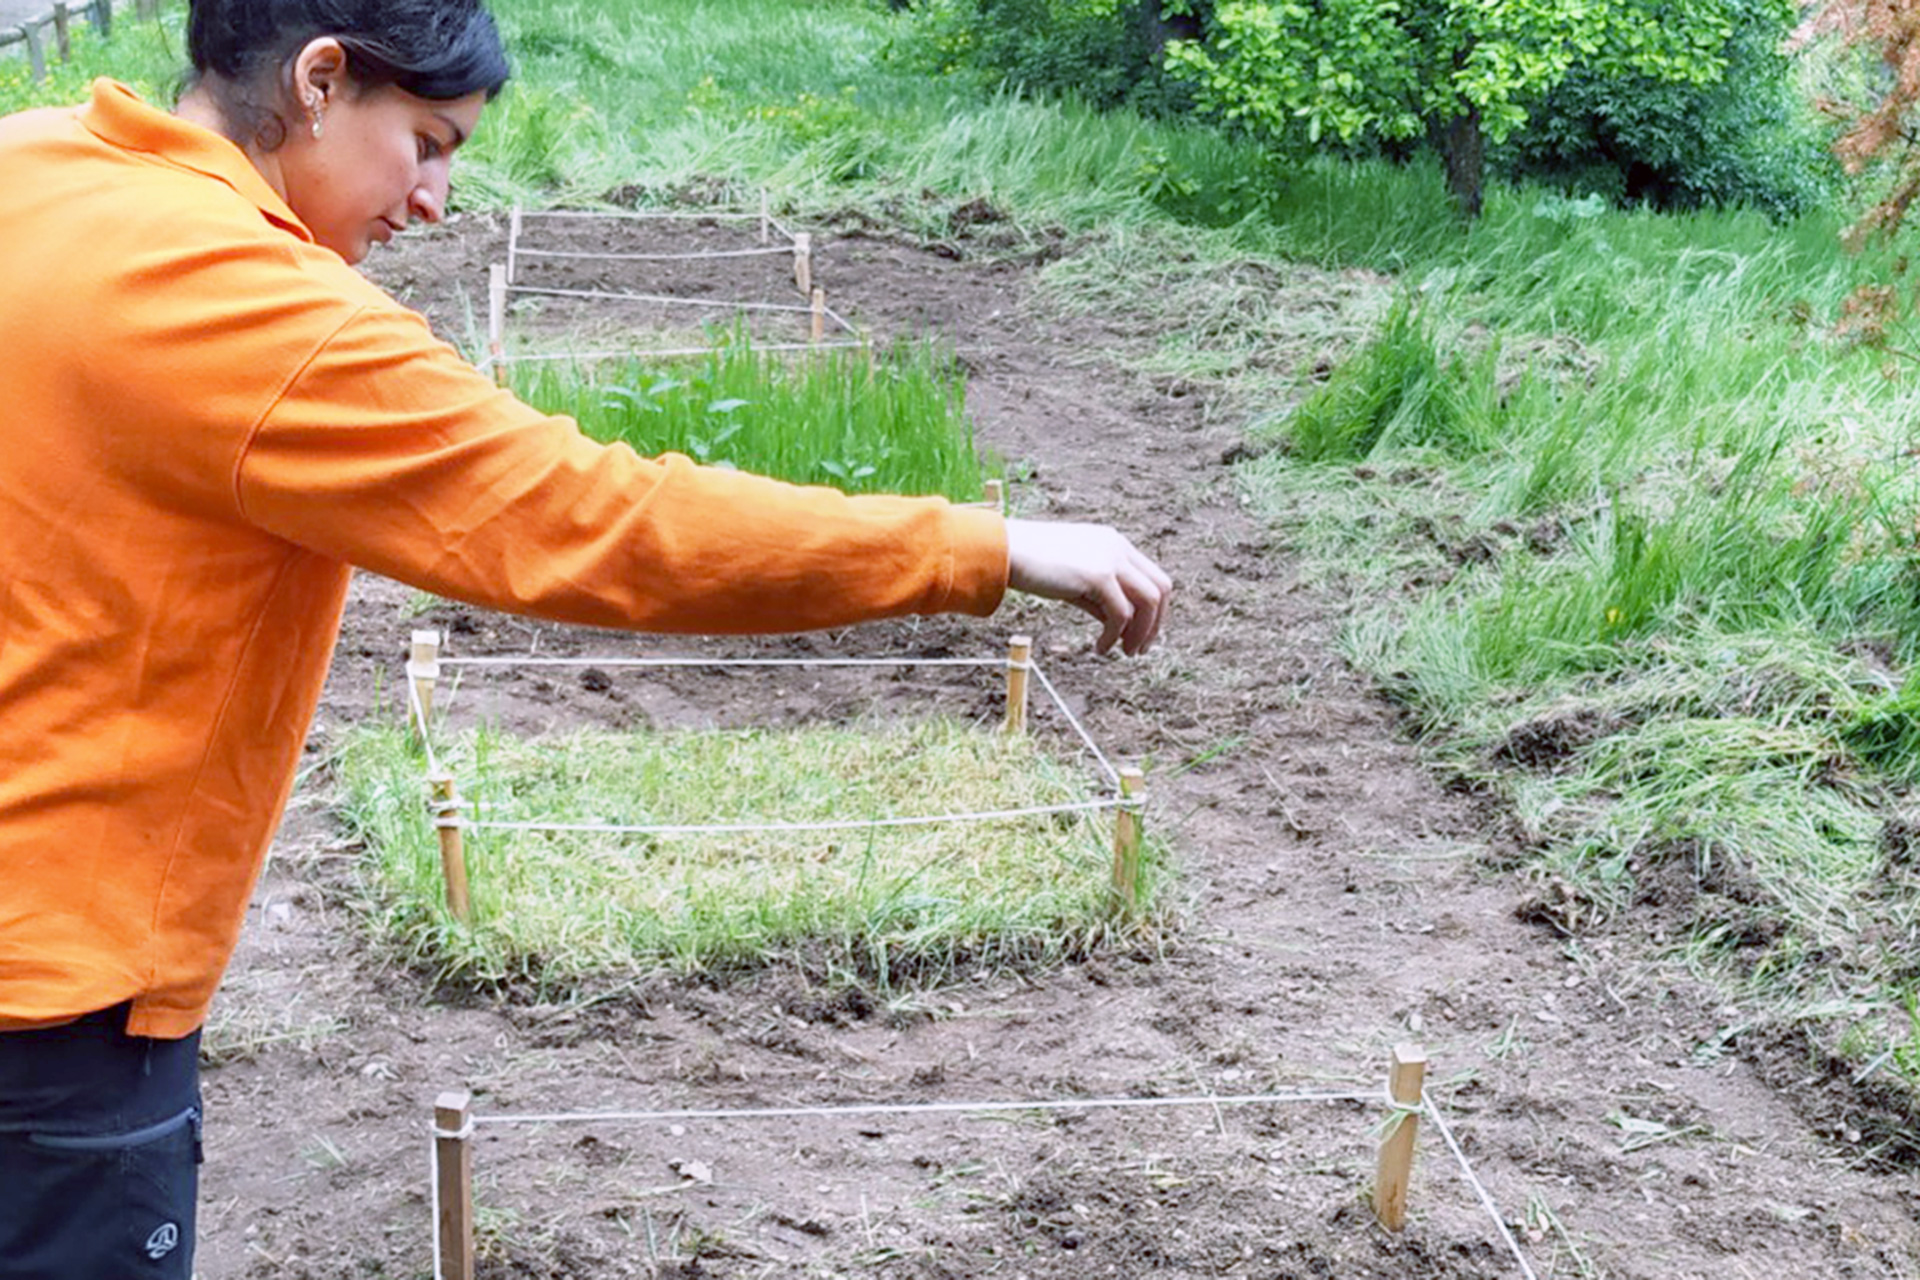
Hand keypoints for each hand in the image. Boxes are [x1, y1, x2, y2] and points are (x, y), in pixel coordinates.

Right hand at [1004, 519, 1171, 654]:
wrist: (1002, 550)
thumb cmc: (1032, 565)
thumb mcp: (1074, 580)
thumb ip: (1100, 597)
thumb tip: (1120, 624)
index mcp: (1114, 543)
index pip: (1152, 577)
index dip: (1154, 609)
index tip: (1140, 633)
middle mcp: (1118, 547)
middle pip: (1161, 588)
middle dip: (1155, 623)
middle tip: (1139, 649)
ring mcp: (1111, 558)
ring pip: (1149, 601)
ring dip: (1141, 632)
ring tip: (1125, 652)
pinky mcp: (1098, 575)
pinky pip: (1121, 614)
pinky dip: (1115, 636)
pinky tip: (1101, 648)